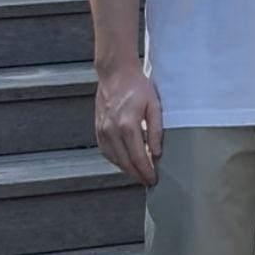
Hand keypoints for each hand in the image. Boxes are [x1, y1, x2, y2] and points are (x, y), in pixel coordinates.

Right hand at [94, 62, 162, 183]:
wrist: (116, 73)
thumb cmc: (137, 87)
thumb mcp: (154, 106)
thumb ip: (156, 131)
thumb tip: (156, 153)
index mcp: (127, 125)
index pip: (138, 158)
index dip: (146, 172)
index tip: (153, 179)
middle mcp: (112, 130)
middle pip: (125, 162)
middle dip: (138, 174)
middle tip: (148, 180)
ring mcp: (103, 130)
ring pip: (114, 159)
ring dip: (127, 169)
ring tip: (139, 173)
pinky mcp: (98, 129)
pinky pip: (106, 151)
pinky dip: (116, 160)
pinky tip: (126, 161)